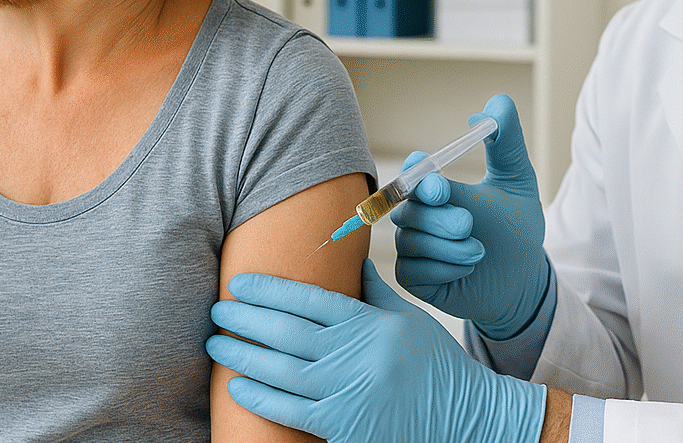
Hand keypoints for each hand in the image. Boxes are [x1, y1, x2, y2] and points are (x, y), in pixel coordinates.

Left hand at [206, 260, 546, 442]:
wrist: (466, 419)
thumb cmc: (435, 365)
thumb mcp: (408, 320)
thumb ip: (374, 292)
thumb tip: (351, 256)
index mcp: (369, 325)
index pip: (309, 299)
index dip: (270, 289)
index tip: (240, 282)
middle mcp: (355, 357)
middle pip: (286, 332)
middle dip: (246, 318)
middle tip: (217, 308)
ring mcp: (347, 394)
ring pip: (280, 370)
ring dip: (242, 355)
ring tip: (216, 343)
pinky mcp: (342, 429)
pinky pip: (290, 411)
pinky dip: (260, 398)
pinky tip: (237, 386)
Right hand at [391, 93, 551, 338]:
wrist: (523, 277)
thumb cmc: (515, 226)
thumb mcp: (518, 181)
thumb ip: (507, 141)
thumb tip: (496, 103)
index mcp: (435, 187)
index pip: (412, 173)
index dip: (418, 176)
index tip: (439, 184)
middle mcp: (417, 214)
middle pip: (409, 210)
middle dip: (441, 219)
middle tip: (469, 224)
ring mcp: (412, 246)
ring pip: (412, 241)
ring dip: (451, 247)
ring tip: (480, 250)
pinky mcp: (413, 277)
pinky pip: (414, 270)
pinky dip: (445, 269)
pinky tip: (467, 268)